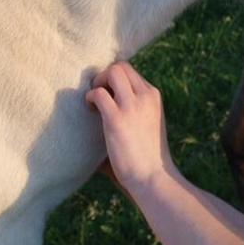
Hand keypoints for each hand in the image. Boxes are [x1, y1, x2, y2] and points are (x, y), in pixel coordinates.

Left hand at [86, 61, 171, 186]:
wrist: (154, 177)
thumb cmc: (148, 159)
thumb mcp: (147, 125)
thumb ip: (132, 112)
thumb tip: (105, 108)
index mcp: (153, 97)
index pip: (131, 73)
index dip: (114, 80)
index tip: (108, 96)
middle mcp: (145, 96)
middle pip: (121, 66)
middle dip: (105, 76)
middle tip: (99, 96)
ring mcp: (132, 106)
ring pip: (112, 72)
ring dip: (97, 83)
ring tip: (93, 102)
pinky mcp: (116, 119)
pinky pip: (98, 93)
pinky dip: (90, 98)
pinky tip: (90, 111)